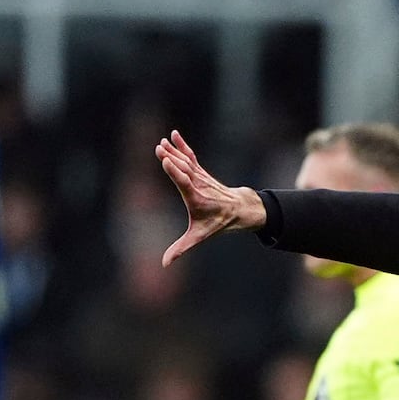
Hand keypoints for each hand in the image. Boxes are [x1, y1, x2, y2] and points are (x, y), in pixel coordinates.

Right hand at [155, 129, 266, 266]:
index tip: (168, 162)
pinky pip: (190, 156)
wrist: (238, 209)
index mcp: (197, 199)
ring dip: (174, 151)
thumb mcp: (199, 237)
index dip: (176, 172)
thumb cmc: (217, 223)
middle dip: (172, 158)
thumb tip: (164, 264)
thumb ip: (181, 248)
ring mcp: (201, 176)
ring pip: (186, 161)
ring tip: (162, 143)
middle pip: (184, 169)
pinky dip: (182, 146)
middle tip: (159, 148)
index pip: (185, 183)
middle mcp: (199, 185)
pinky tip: (173, 135)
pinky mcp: (200, 171)